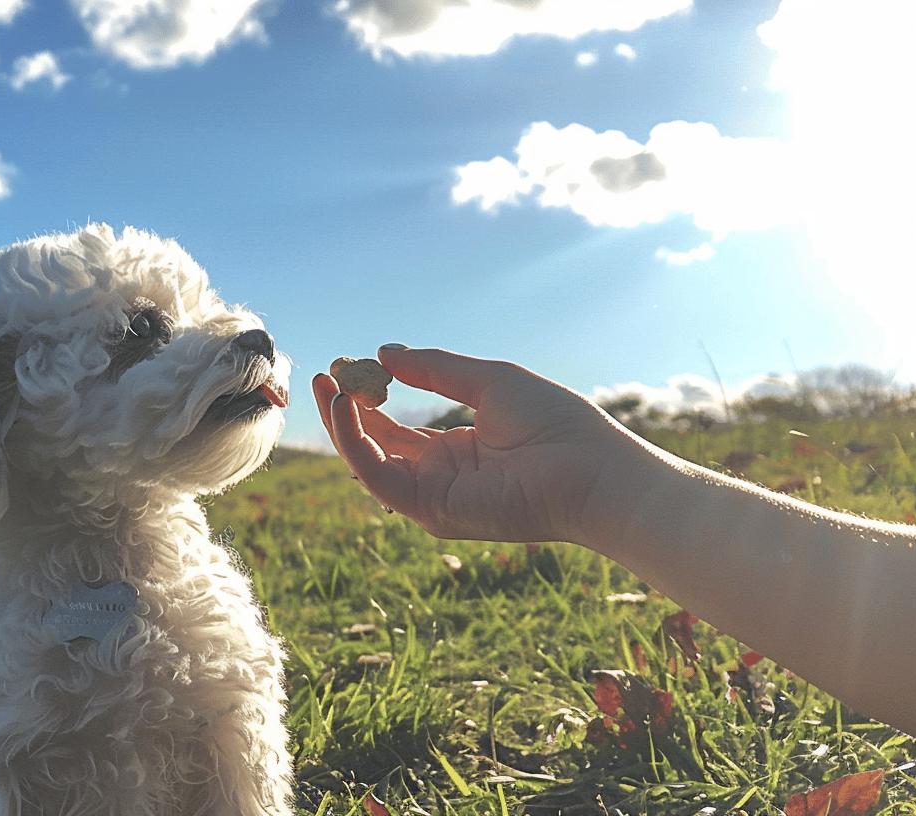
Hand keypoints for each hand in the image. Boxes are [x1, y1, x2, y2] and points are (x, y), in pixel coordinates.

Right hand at [313, 346, 649, 543]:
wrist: (591, 468)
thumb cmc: (555, 423)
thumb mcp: (488, 381)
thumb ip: (435, 368)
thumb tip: (384, 352)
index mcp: (458, 450)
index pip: (398, 430)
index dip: (369, 401)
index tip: (349, 369)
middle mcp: (441, 477)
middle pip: (376, 447)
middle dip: (345, 412)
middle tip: (324, 376)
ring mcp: (434, 497)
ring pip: (369, 463)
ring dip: (342, 425)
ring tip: (329, 386)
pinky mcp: (432, 510)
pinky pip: (378, 477)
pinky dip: (355, 443)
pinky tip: (349, 406)